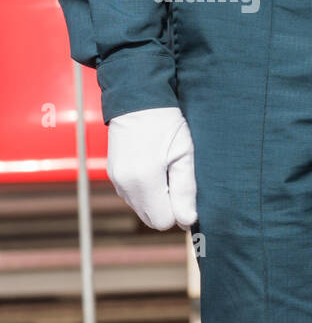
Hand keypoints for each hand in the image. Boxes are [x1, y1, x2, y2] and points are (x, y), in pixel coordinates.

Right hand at [106, 107, 197, 229]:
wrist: (137, 100)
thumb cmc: (166, 124)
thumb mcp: (184, 154)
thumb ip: (186, 190)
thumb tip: (188, 221)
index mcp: (144, 181)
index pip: (163, 221)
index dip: (179, 211)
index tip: (186, 190)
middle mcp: (125, 185)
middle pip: (151, 218)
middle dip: (168, 207)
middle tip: (178, 178)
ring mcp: (116, 180)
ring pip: (142, 208)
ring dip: (157, 198)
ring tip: (166, 169)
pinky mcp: (113, 175)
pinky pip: (133, 196)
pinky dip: (146, 190)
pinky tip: (155, 167)